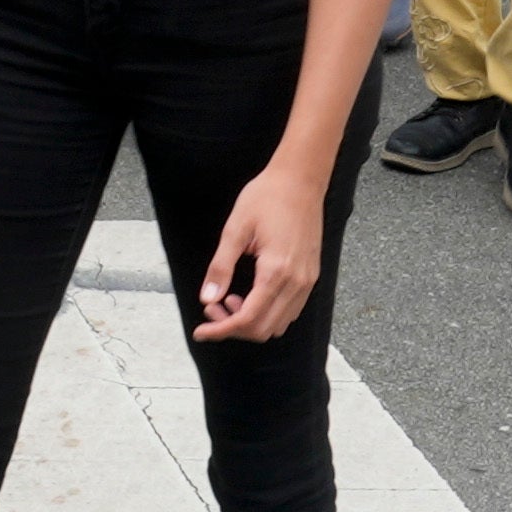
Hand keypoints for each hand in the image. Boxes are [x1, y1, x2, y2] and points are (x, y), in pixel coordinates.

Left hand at [189, 160, 323, 345]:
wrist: (300, 180)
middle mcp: (297, 282)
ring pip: (278, 324)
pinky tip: (250, 295)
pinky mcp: (311, 276)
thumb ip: (221, 267)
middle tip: (211, 308)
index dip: (221, 330)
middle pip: (263, 329)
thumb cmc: (267, 198)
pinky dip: (268, 313)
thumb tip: (207, 299)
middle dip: (233, 327)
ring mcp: (307, 281)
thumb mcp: (235, 230)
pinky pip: (290, 310)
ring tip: (228, 299)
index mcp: (276, 272)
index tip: (200, 331)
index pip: (247, 319)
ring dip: (251, 321)